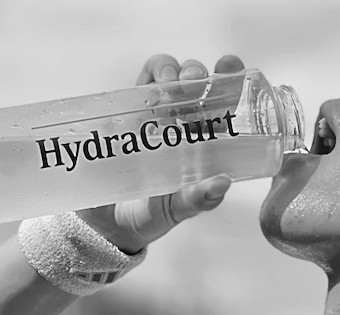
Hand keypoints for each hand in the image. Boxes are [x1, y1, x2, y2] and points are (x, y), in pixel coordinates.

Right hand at [76, 53, 245, 253]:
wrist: (109, 224)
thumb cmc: (152, 214)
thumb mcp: (179, 208)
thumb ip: (199, 199)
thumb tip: (222, 182)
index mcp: (202, 138)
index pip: (221, 99)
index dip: (229, 77)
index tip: (229, 66)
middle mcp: (181, 120)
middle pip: (194, 80)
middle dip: (196, 72)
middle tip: (192, 84)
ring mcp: (152, 114)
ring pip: (166, 74)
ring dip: (170, 70)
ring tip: (170, 86)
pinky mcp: (126, 114)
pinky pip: (138, 85)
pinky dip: (146, 78)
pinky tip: (150, 88)